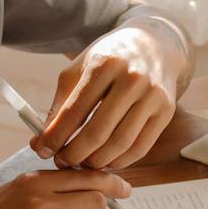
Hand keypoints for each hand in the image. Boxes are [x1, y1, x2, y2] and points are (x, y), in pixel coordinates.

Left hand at [37, 25, 182, 169]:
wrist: (154, 45)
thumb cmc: (110, 59)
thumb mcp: (81, 69)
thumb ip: (61, 104)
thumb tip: (41, 142)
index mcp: (105, 64)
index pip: (74, 110)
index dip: (55, 136)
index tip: (42, 150)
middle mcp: (132, 79)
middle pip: (97, 132)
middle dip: (74, 153)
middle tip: (61, 161)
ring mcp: (152, 96)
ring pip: (120, 143)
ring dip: (96, 162)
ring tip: (82, 164)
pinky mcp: (166, 111)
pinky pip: (140, 147)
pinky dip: (120, 162)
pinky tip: (105, 162)